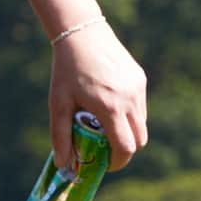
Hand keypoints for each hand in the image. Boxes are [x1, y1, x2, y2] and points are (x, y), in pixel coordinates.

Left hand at [46, 20, 150, 169]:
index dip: (118, 162)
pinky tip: (109, 102)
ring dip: (127, 131)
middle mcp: (130, 99)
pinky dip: (129, 114)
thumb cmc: (67, 70)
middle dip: (125, 149)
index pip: (126, 147)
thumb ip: (61, 137)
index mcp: (110, 107)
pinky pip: (140, 107)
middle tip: (105, 148)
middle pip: (139, 140)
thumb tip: (64, 166)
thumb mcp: (58, 104)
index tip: (106, 165)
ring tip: (104, 123)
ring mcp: (138, 88)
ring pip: (141, 124)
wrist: (82, 33)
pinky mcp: (140, 79)